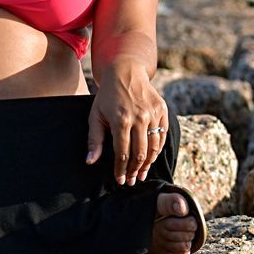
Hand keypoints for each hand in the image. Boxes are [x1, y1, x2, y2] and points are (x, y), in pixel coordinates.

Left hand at [84, 68, 168, 185]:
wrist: (125, 72)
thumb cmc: (107, 96)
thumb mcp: (95, 116)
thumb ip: (95, 140)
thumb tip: (90, 162)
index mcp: (121, 120)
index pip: (122, 153)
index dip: (121, 169)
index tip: (119, 180)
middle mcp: (139, 118)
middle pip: (140, 153)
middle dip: (134, 171)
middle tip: (131, 181)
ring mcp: (153, 114)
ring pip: (154, 147)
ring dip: (147, 164)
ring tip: (140, 173)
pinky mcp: (162, 111)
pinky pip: (162, 136)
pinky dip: (157, 149)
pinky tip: (150, 157)